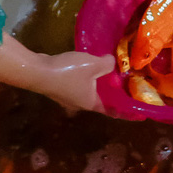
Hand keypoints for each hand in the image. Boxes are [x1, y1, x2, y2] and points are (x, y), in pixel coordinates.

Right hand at [0, 36, 116, 113]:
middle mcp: (79, 105)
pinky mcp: (58, 89)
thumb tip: (112, 62)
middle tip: (122, 84)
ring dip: (95, 85)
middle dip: (110, 94)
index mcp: (91, 103)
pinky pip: (77, 86)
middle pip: (99, 101)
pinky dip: (84, 80)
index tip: (134, 109)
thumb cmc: (69, 71)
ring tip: (105, 74)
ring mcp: (67, 98)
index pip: (111, 110)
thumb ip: (107, 64)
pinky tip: (86, 68)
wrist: (38, 71)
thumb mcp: (94, 64)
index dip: (123, 110)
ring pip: (87, 93)